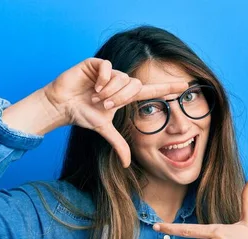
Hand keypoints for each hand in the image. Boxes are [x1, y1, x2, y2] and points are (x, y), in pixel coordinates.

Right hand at [44, 57, 188, 167]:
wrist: (62, 105)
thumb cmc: (82, 114)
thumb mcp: (104, 130)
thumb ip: (119, 144)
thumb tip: (128, 165)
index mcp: (124, 95)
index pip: (150, 90)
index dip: (167, 88)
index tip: (185, 86)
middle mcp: (119, 82)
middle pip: (134, 85)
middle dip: (121, 98)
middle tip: (106, 105)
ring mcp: (108, 72)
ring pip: (122, 77)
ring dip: (110, 91)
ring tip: (96, 97)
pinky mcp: (96, 64)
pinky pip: (108, 67)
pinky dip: (103, 79)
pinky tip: (94, 86)